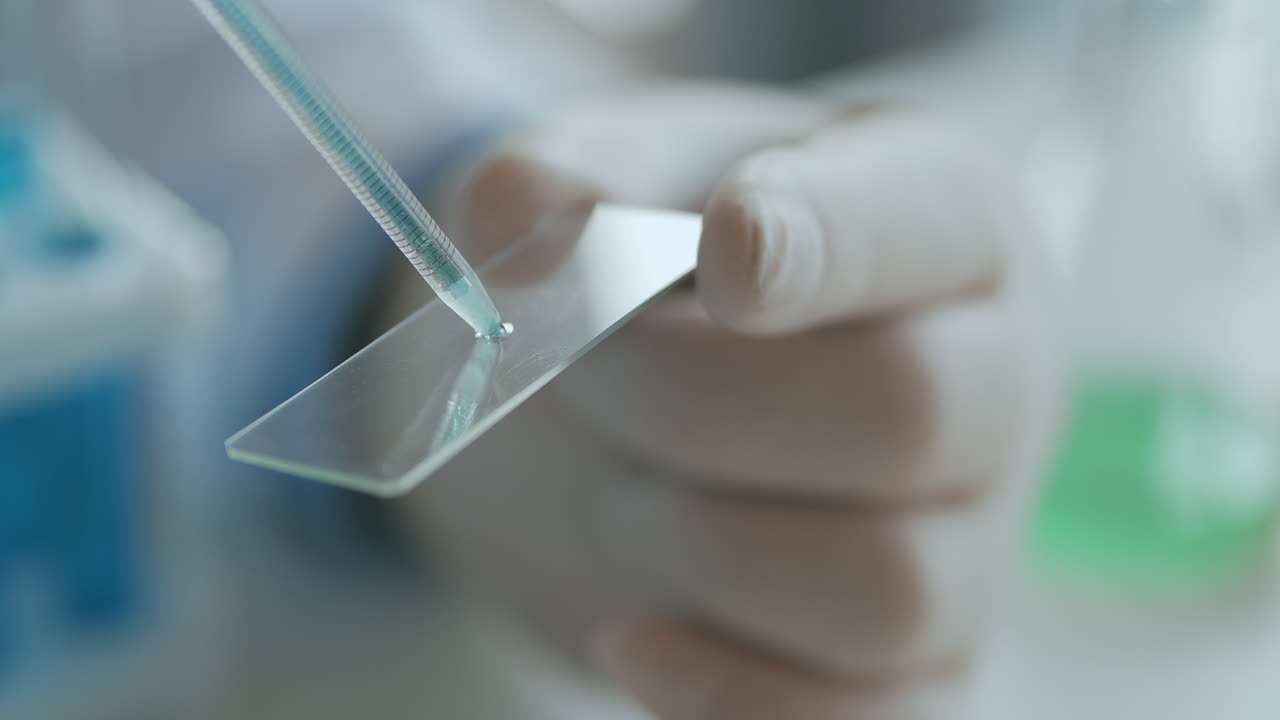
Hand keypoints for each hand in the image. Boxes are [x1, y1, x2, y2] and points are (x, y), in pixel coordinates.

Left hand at [393, 83, 1059, 718]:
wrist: (644, 403)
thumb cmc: (652, 273)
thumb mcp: (605, 185)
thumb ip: (562, 183)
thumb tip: (512, 210)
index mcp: (937, 211)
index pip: (921, 215)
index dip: (825, 238)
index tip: (721, 257)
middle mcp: (991, 372)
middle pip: (904, 411)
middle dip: (694, 400)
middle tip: (583, 370)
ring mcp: (972, 534)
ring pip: (890, 585)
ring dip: (703, 549)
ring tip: (624, 499)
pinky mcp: (923, 664)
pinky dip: (729, 695)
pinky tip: (630, 640)